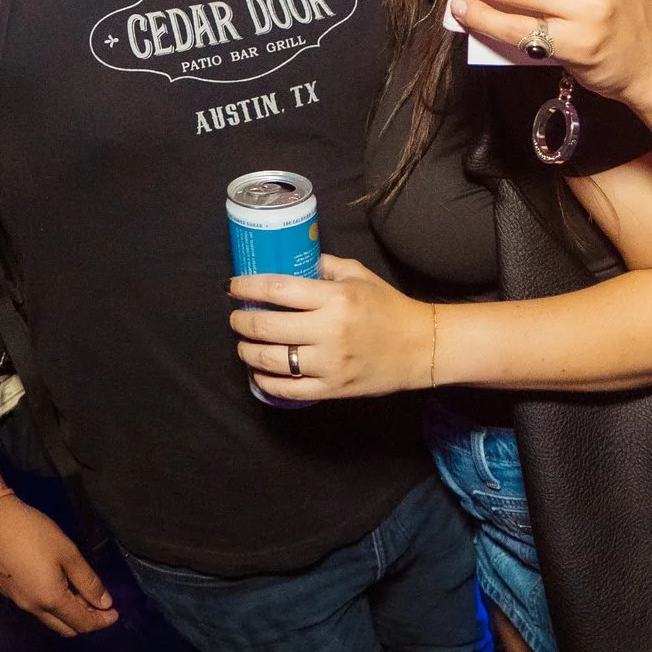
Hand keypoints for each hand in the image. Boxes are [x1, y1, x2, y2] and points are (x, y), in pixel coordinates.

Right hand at [0, 495, 117, 636]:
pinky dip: (52, 604)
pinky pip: (34, 607)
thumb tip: (104, 603)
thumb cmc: (32, 533)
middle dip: (86, 621)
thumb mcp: (67, 552)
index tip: (114, 613)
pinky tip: (56, 585)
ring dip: (68, 613)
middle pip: (65, 627)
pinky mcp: (5, 591)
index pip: (81, 623)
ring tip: (81, 594)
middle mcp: (32, 608)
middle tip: (100, 604)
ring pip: (48, 618)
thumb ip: (87, 580)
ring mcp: (16, 601)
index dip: (101, 621)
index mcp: (50, 600)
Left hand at [230, 256, 434, 399]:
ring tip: (243, 345)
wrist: (419, 347)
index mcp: (335, 299)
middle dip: (241, 322)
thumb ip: (326, 266)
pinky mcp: (332, 388)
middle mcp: (329, 331)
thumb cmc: (388, 307)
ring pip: (271, 360)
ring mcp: (329, 364)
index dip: (247, 288)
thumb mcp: (359, 276)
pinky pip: (287, 390)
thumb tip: (293, 261)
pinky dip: (265, 381)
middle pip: (267, 327)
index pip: (278, 290)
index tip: (231, 287)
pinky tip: (257, 372)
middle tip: (236, 318)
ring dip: (247, 351)